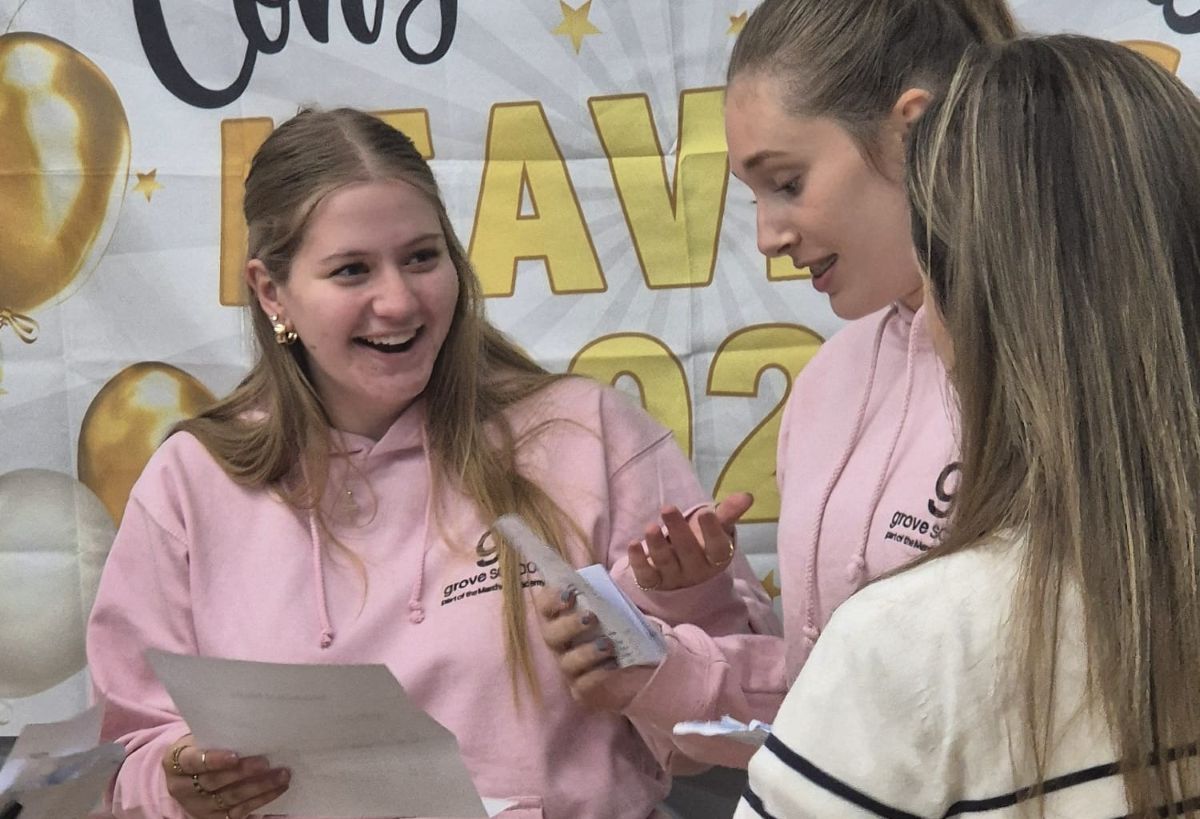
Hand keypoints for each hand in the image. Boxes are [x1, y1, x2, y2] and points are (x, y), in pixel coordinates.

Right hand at [162, 734, 289, 818]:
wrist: (188, 773)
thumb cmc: (200, 747)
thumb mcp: (198, 739)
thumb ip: (217, 736)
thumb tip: (253, 724)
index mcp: (176, 763)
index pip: (194, 762)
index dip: (215, 760)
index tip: (235, 755)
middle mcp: (184, 789)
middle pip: (215, 782)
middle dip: (243, 773)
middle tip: (266, 763)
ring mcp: (199, 806)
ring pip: (231, 799)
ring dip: (259, 788)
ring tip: (281, 776)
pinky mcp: (214, 818)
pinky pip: (239, 812)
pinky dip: (261, 800)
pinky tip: (278, 790)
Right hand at [534, 585, 654, 711]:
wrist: (642, 664)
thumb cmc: (621, 628)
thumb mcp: (619, 606)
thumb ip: (612, 590)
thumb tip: (620, 565)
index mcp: (562, 617)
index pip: (544, 606)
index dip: (551, 599)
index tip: (570, 593)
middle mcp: (560, 643)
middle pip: (551, 635)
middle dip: (569, 625)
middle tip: (592, 618)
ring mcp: (569, 668)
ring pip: (567, 662)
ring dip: (586, 652)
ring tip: (608, 644)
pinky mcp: (581, 690)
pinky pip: (583, 685)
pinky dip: (598, 674)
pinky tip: (613, 665)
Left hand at [627, 492, 752, 591]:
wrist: (687, 578)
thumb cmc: (703, 544)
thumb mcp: (717, 530)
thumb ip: (729, 513)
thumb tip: (747, 496)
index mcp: (716, 558)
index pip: (717, 548)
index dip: (711, 532)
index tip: (705, 512)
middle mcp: (696, 571)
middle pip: (687, 552)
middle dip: (677, 530)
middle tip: (667, 508)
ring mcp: (674, 579)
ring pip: (666, 562)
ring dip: (657, 545)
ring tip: (650, 527)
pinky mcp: (654, 583)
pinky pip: (646, 575)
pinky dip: (639, 561)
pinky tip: (633, 544)